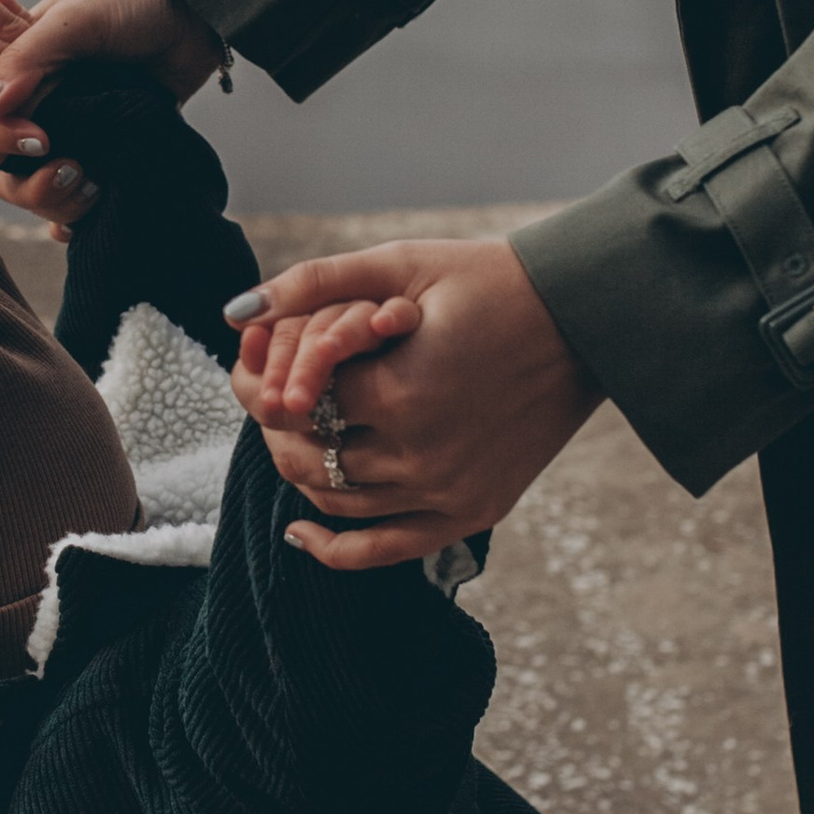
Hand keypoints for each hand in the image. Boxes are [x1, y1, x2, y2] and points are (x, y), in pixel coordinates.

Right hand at [0, 0, 224, 235]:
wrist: (197, 10)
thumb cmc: (129, 1)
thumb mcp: (72, 21)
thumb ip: (24, 60)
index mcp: (24, 57)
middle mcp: (44, 94)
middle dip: (10, 160)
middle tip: (48, 147)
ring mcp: (78, 123)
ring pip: (34, 177)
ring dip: (47, 191)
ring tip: (82, 177)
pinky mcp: (112, 142)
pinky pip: (80, 188)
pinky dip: (71, 214)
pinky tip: (73, 231)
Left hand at [229, 239, 602, 567]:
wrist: (581, 319)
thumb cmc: (488, 280)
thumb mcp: (401, 264)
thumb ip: (313, 284)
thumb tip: (232, 315)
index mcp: (399, 392)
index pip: (292, 407)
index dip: (262, 386)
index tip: (255, 368)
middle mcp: (421, 455)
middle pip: (306, 458)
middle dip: (276, 429)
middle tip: (270, 401)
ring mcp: (448, 491)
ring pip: (336, 503)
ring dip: (301, 473)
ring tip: (293, 440)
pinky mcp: (471, 511)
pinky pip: (384, 549)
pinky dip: (334, 548)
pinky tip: (301, 530)